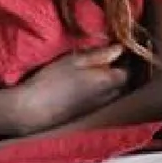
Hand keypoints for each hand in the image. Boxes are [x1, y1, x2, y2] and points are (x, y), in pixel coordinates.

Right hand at [13, 46, 129, 134]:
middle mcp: (108, 97)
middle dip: (118, 71)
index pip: (128, 71)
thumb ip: (100, 55)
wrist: (33, 110)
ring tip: (95, 70)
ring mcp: (98, 107)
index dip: (124, 60)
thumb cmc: (53, 80)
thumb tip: (120, 49)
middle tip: (106, 58)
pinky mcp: (88, 114)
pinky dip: (99, 91)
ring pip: (112, 92)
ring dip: (108, 82)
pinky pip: (102, 100)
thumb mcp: (75, 60)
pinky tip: (86, 84)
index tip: (117, 50)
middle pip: (122, 83)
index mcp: (108, 82)